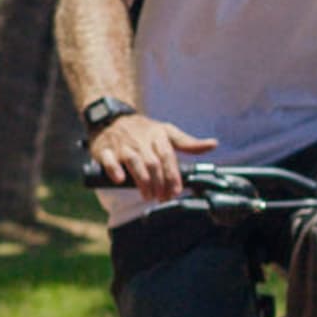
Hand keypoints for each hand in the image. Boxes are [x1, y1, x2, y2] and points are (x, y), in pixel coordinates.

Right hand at [91, 112, 211, 202]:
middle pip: (152, 163)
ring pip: (133, 162)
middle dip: (159, 183)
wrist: (111, 118)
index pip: (167, 156)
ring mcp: (121, 144)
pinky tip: (120, 179)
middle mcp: (140, 140)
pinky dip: (115, 170)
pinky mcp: (103, 150)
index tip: (175, 191)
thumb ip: (188, 142)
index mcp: (157, 135)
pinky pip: (108, 159)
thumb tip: (213, 145)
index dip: (172, 175)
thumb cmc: (143, 130)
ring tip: (147, 195)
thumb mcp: (166, 132)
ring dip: (142, 181)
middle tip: (161, 198)